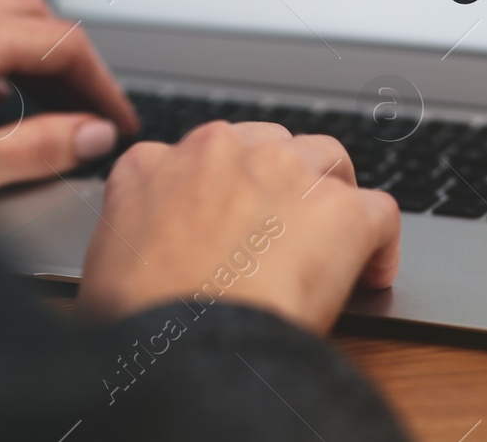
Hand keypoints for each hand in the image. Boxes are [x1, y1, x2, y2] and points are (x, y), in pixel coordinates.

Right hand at [77, 121, 399, 334]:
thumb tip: (142, 261)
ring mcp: (283, 171)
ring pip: (328, 159)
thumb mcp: (106, 262)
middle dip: (282, 181)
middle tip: (285, 231)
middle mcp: (219, 151)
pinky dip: (380, 243)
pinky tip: (372, 273)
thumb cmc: (136, 320)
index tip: (232, 222)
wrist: (182, 341)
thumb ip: (130, 235)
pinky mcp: (339, 208)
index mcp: (154, 165)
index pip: (197, 156)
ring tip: (335, 239)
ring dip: (333, 196)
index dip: (222, 190)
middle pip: (269, 145)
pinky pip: (379, 211)